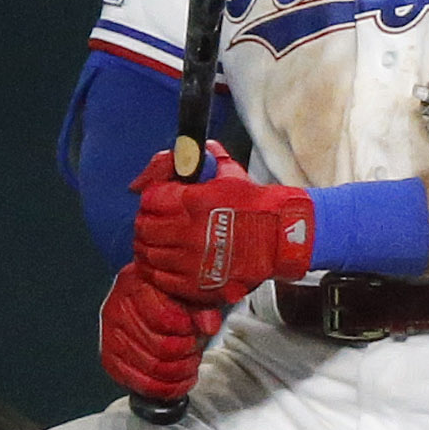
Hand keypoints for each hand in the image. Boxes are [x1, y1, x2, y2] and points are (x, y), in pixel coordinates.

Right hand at [98, 262, 225, 400]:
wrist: (155, 299)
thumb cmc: (176, 296)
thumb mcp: (193, 293)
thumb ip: (203, 307)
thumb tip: (209, 326)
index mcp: (135, 285)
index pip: (164, 319)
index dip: (188, 331)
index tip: (195, 330)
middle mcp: (117, 309)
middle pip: (162, 347)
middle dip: (188, 352)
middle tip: (195, 347)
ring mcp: (110, 336)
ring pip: (153, 368)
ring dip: (181, 370)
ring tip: (189, 361)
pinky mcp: (110, 359)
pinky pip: (139, 384)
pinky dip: (166, 388)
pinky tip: (180, 380)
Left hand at [134, 146, 316, 299]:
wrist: (284, 240)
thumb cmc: (260, 208)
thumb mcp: (232, 176)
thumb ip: (210, 161)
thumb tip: (197, 147)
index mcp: (194, 201)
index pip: (150, 199)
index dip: (150, 198)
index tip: (155, 201)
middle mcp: (189, 231)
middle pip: (144, 227)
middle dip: (146, 223)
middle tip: (152, 224)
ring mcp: (191, 259)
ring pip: (149, 253)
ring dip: (148, 247)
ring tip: (156, 244)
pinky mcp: (196, 282)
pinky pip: (161, 277)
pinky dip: (156, 270)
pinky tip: (163, 264)